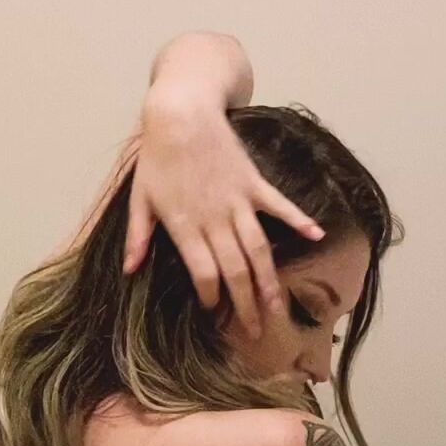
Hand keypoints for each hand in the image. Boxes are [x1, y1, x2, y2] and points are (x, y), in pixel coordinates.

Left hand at [123, 91, 325, 339]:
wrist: (181, 113)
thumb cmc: (157, 157)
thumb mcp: (139, 198)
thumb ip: (138, 236)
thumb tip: (129, 269)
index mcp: (186, 227)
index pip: (204, 274)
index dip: (212, 297)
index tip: (215, 313)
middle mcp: (216, 220)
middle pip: (235, 271)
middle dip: (246, 305)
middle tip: (256, 332)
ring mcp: (239, 202)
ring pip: (259, 250)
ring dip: (271, 282)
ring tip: (280, 308)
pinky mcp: (254, 184)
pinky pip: (280, 206)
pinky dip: (299, 221)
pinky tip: (316, 237)